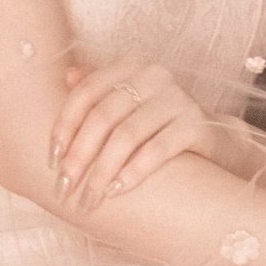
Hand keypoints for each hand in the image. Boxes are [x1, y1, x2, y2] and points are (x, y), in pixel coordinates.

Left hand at [49, 56, 212, 209]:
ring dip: (102, 171)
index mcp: (131, 67)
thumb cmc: (159, 126)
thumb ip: (98, 92)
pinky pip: (158, 149)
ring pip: (127, 135)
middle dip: (79, 157)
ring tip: (89, 198)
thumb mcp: (127, 108)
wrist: (215, 141)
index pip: (86, 93)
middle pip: (104, 116)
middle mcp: (155, 75)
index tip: (50, 161)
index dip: (64, 127)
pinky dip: (134, 171)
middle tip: (65, 189)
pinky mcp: (197, 123)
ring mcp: (178, 98)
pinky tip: (117, 191)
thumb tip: (66, 78)